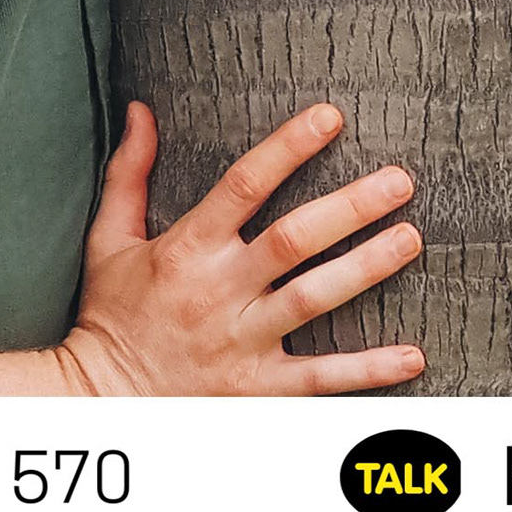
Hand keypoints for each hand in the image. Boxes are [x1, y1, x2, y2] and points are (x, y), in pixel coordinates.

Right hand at [54, 100, 426, 394]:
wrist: (98, 401)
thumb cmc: (111, 315)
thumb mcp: (110, 241)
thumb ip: (130, 174)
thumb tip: (141, 111)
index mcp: (188, 248)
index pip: (244, 185)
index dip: (288, 147)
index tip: (331, 117)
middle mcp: (219, 291)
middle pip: (293, 240)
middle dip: (351, 207)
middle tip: (400, 180)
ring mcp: (241, 341)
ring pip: (313, 299)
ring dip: (367, 268)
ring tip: (411, 239)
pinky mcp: (256, 388)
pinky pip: (319, 378)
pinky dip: (368, 369)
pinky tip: (412, 355)